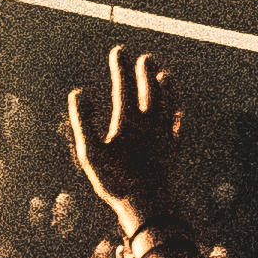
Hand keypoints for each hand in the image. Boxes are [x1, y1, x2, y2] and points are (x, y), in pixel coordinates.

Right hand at [63, 45, 196, 235]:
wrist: (152, 206)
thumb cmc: (117, 182)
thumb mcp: (91, 154)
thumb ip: (83, 121)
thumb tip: (78, 93)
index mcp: (128, 121)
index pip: (124, 86)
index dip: (120, 67)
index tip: (119, 50)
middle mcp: (150, 123)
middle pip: (150, 91)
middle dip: (144, 73)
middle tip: (144, 57)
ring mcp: (165, 136)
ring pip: (168, 105)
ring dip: (166, 89)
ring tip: (165, 75)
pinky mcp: (174, 151)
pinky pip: (178, 127)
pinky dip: (178, 117)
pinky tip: (179, 114)